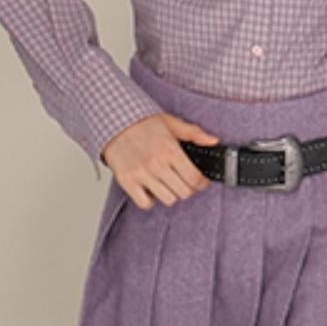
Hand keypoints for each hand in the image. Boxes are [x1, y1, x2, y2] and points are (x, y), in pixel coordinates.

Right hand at [101, 111, 222, 208]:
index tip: (201, 182)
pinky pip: (145, 204)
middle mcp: (156, 164)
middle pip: (184, 192)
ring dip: (171, 194)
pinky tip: (151, 189)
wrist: (113, 121)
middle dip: (188, 188)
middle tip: (184, 182)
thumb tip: (213, 141)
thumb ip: (194, 133)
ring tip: (167, 184)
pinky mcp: (127, 181)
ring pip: (168, 200)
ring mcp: (141, 174)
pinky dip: (151, 200)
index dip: (202, 183)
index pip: (195, 179)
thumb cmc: (142, 123)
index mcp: (170, 150)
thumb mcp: (171, 122)